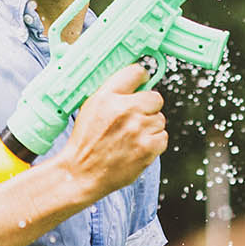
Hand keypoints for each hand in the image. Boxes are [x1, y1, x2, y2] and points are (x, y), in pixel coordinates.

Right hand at [56, 63, 167, 199]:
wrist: (82, 173)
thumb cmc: (86, 142)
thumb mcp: (90, 107)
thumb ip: (113, 92)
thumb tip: (136, 82)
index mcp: (107, 96)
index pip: (136, 72)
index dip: (142, 77)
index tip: (143, 82)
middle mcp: (124, 109)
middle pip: (155, 97)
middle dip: (149, 106)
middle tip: (137, 117)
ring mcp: (137, 129)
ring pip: (160, 119)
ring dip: (150, 127)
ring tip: (132, 136)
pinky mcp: (147, 148)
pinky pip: (163, 137)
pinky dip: (154, 143)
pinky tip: (138, 147)